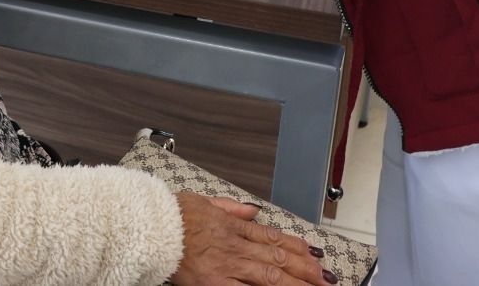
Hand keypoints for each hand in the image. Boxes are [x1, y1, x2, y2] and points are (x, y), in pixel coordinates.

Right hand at [170, 192, 335, 285]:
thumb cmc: (173, 215)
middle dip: (306, 270)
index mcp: (233, 226)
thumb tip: (252, 210)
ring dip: (296, 283)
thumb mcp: (204, 202)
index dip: (298, 247)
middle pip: (278, 259)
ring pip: (271, 276)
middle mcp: (235, 246)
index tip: (315, 254)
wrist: (152, 226)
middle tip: (326, 278)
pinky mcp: (217, 282)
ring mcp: (228, 265)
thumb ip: (231, 208)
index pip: (273, 238)